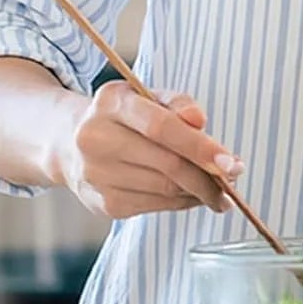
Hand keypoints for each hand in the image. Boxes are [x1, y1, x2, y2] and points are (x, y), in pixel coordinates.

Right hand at [56, 81, 241, 220]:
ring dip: (199, 192)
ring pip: (164, 189)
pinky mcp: (103, 204)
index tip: (231, 163)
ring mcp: (96, 175)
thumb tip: (200, 122)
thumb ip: (177, 103)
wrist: (68, 143)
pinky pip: (156, 206)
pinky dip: (181, 202)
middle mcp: (96, 138)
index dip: (200, 147)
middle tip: (233, 179)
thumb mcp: (145, 97)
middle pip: (167, 164)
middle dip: (209, 176)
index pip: (161, 126)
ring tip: (217, 190)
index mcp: (111, 103)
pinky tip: (190, 195)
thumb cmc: (121, 117)